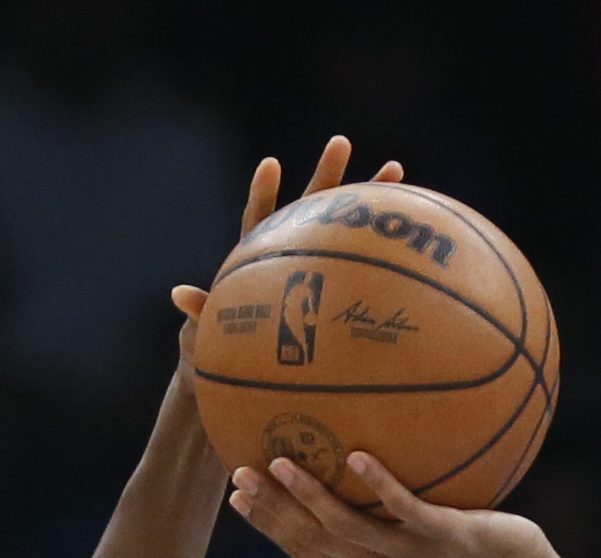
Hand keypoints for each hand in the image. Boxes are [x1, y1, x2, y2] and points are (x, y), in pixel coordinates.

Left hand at [169, 137, 402, 358]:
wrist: (245, 373)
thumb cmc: (222, 354)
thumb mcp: (209, 334)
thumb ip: (201, 312)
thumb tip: (179, 295)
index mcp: (257, 259)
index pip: (259, 219)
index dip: (264, 194)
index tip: (271, 165)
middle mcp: (291, 253)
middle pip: (309, 207)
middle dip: (326, 175)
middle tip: (343, 141)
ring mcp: (319, 267)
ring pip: (346, 229)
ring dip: (370, 199)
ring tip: (398, 171)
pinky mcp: (340, 287)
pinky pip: (366, 265)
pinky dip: (390, 252)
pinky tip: (421, 237)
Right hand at [228, 449, 571, 557]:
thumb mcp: (413, 551)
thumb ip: (379, 526)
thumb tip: (349, 475)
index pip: (305, 552)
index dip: (268, 526)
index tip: (235, 497)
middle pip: (313, 542)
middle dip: (272, 510)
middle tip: (240, 474)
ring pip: (348, 529)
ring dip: (310, 496)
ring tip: (281, 462)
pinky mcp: (443, 539)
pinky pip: (405, 509)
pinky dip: (379, 484)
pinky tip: (358, 456)